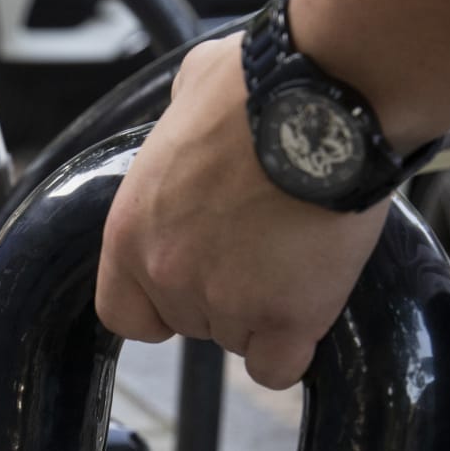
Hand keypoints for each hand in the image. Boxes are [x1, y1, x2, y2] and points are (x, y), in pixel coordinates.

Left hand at [94, 34, 390, 388]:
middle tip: (263, 245)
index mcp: (131, 228)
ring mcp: (223, 301)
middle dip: (224, 293)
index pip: (123, 311)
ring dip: (265, 310)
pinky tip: (310, 302)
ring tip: (297, 251)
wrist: (327, 96)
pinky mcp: (284, 318)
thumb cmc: (264, 83)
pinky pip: (276, 367)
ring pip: (238, 340)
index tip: (190, 278)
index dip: (157, 302)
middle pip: (191, 322)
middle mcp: (167, 273)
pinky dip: (295, 344)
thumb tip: (191, 105)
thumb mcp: (192, 87)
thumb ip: (178, 119)